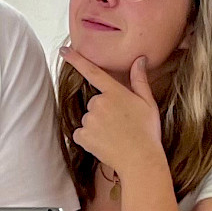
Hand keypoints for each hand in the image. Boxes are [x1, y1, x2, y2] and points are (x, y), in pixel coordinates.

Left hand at [60, 48, 170, 182]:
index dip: (76, 59)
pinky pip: (81, 134)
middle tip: (121, 124)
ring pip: (88, 119)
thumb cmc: (147, 131)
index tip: (63, 50)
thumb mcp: (148, 103)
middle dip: (103, 111)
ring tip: (115, 136)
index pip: (93, 71)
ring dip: (97, 126)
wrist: (140, 159)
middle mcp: (99, 103)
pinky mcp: (83, 136)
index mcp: (115, 92)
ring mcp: (89, 120)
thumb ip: (140, 80)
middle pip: (94, 102)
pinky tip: (104, 144)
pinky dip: (89, 139)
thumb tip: (139, 60)